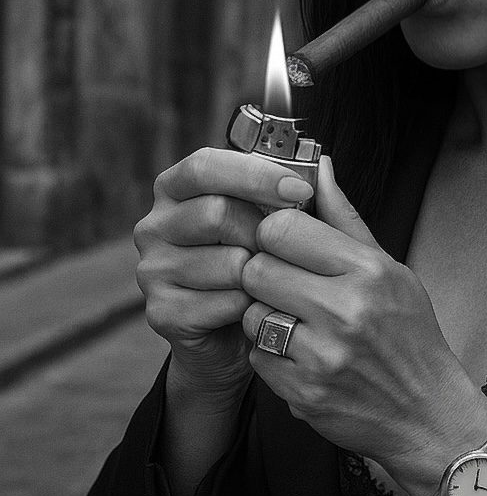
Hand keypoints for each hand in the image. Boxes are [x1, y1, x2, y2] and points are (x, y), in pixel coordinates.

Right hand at [134, 147, 314, 404]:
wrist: (239, 333)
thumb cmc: (262, 262)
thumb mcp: (283, 223)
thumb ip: (303, 194)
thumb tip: (323, 162)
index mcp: (177, 188)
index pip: (205, 166)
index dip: (255, 175)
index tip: (301, 189)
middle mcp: (155, 224)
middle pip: (216, 212)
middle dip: (264, 233)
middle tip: (284, 248)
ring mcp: (152, 269)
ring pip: (226, 262)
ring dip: (262, 273)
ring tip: (270, 279)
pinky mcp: (162, 311)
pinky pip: (224, 302)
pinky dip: (253, 306)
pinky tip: (257, 306)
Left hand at [240, 157, 486, 495]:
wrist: (427, 414)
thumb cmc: (409, 335)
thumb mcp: (390, 269)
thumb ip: (346, 218)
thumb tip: (319, 164)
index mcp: (368, 270)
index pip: (283, 227)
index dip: (274, 232)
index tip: (284, 243)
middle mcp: (346, 310)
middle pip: (257, 268)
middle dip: (263, 273)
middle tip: (284, 284)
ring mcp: (323, 355)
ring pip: (252, 313)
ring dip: (265, 316)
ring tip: (296, 322)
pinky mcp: (303, 394)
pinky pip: (257, 357)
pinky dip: (271, 356)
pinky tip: (300, 355)